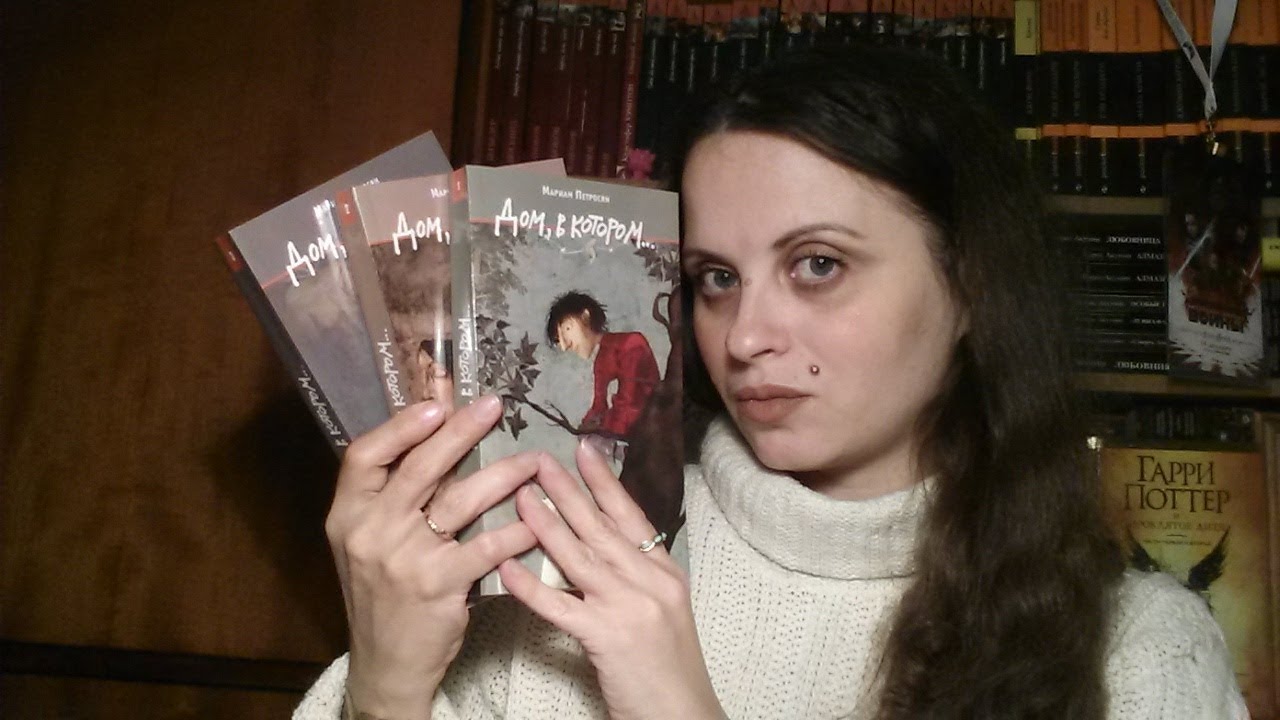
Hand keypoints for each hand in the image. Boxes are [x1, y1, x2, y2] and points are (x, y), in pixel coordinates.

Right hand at [325, 396, 538, 718]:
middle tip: (495, 407)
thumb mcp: (368, 541)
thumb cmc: (383, 592)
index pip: (363, 456)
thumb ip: (391, 497)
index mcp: (348, 515)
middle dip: (461, 432)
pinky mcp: (438, 587)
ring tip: (532, 461)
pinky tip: (538, 521)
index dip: (400, 426)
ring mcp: (403, 561)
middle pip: (419, 469)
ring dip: (502, 476)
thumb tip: (434, 436)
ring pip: (460, 502)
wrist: (386, 662)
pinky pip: (486, 547)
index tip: (437, 404)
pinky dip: (516, 532)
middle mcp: (370, 533)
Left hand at [498, 443, 723, 719]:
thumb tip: (600, 545)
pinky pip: (559, 605)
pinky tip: (507, 567)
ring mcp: (629, 607)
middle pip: (601, 527)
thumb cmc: (669, 669)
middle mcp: (650, 582)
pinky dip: (530, 585)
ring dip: (546, 525)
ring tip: (520, 497)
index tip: (585, 448)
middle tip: (539, 460)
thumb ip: (636, 577)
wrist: (682, 714)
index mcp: (664, 572)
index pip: (631, 515)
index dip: (605, 482)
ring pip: (580, 556)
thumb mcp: (664, 611)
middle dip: (568, 491)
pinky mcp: (606, 638)